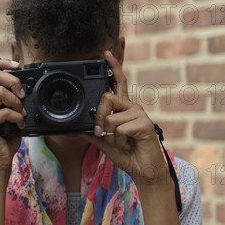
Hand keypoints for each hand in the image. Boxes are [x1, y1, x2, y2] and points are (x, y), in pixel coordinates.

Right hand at [0, 58, 25, 171]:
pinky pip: (4, 112)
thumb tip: (26, 84)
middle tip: (22, 95)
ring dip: (16, 101)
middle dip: (13, 81)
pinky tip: (19, 125)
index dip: (2, 62)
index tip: (17, 66)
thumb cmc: (7, 136)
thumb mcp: (13, 112)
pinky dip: (17, 117)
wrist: (0, 159)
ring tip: (21, 113)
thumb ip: (14, 97)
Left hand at [84, 51, 168, 189]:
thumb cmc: (127, 155)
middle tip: (102, 133)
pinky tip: (128, 145)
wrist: (143, 171)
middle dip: (99, 117)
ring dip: (110, 135)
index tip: (105, 53)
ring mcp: (140, 114)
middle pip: (108, 97)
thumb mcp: (105, 143)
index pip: (119, 83)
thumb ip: (94, 132)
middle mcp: (133, 107)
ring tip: (120, 142)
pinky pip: (120, 128)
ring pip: (111, 117)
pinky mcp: (145, 124)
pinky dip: (119, 141)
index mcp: (124, 109)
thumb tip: (79, 126)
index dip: (113, 67)